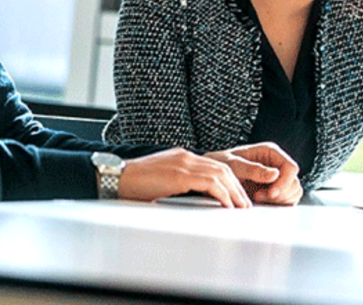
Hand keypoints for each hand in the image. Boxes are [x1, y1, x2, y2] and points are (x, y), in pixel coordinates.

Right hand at [117, 147, 253, 207]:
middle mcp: (186, 156)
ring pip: (221, 174)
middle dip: (237, 187)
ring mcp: (184, 163)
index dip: (229, 180)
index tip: (236, 195)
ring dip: (234, 192)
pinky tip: (227, 205)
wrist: (117, 177)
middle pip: (222, 168)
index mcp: (182, 156)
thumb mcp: (161, 178)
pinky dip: (222, 194)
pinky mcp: (180, 175)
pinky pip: (210, 183)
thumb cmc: (134, 182)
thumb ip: (178, 181)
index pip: (214, 165)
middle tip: (245, 203)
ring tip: (241, 207)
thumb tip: (192, 195)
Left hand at [205, 142, 301, 204]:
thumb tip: (275, 173)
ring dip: (278, 199)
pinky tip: (260, 201)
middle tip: (259, 196)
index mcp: (270, 152)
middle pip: (294, 182)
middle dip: (279, 193)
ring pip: (293, 192)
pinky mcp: (274, 190)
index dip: (284, 182)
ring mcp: (277, 177)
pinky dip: (276, 204)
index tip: (271, 193)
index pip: (291, 168)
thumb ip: (253, 169)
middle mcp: (276, 164)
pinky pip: (286, 200)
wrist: (213, 174)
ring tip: (257, 197)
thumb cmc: (221, 164)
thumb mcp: (234, 165)